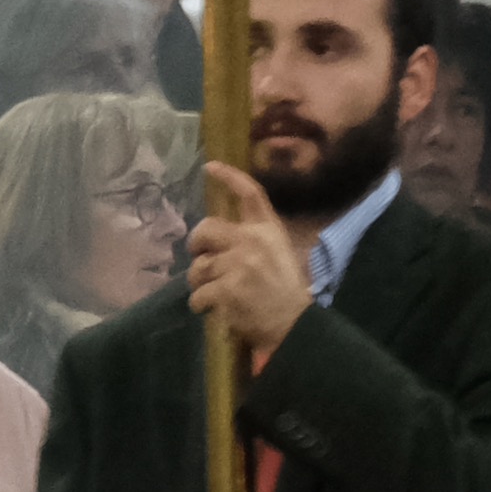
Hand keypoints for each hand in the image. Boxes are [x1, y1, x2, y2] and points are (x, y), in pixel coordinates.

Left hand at [183, 166, 314, 357]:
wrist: (293, 325)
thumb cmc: (285, 291)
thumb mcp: (279, 254)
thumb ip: (253, 239)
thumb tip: (217, 236)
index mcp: (268, 230)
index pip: (250, 194)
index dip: (228, 177)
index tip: (210, 166)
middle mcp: (252, 241)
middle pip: (206, 229)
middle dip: (196, 245)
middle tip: (200, 260)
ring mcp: (238, 265)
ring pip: (198, 267)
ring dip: (199, 283)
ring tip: (213, 293)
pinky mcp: (227, 290)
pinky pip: (198, 295)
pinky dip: (200, 305)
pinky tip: (212, 310)